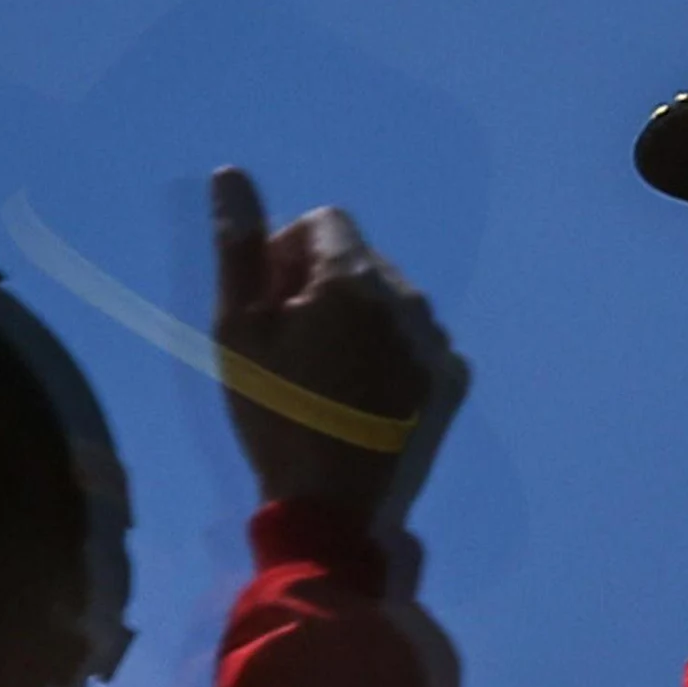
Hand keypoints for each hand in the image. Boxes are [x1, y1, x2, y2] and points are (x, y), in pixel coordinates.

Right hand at [210, 167, 467, 520]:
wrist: (337, 513)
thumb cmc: (277, 416)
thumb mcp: (239, 331)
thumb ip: (241, 247)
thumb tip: (233, 173)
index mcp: (356, 278)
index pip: (322, 221)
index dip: (286, 256)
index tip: (272, 309)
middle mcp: (410, 298)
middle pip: (358, 260)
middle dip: (322, 287)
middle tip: (294, 351)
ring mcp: (439, 342)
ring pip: (389, 301)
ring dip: (358, 320)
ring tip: (329, 380)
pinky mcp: (454, 381)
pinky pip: (416, 341)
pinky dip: (389, 354)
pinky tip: (364, 400)